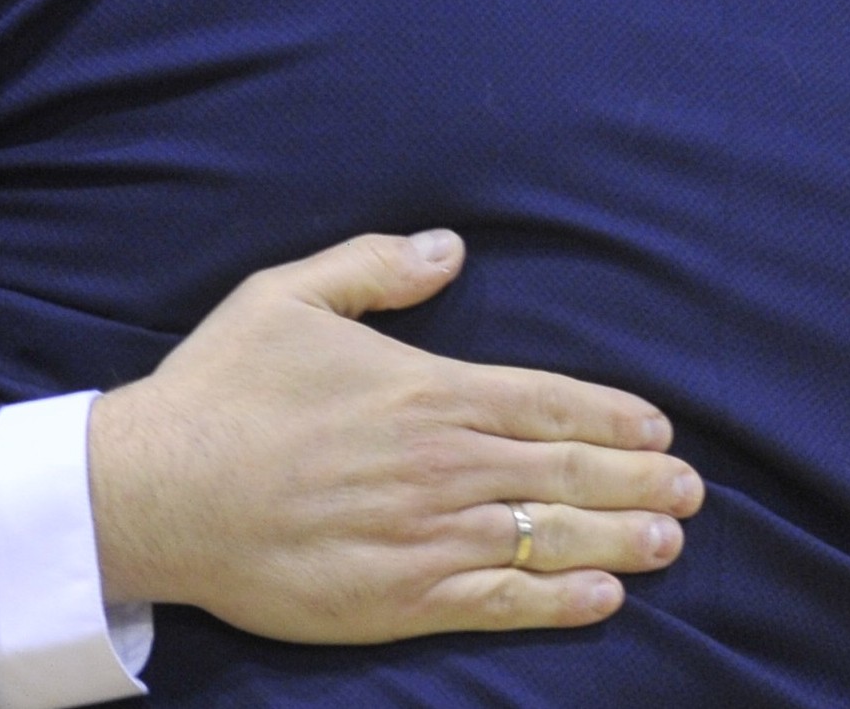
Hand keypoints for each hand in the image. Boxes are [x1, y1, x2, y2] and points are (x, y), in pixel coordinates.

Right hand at [86, 231, 700, 640]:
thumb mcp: (286, 295)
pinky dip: (556, 603)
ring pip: (544, 538)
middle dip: (636, 481)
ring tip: (668, 542)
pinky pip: (496, 602)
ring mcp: (421, 537)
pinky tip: (600, 600)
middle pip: (562, 472)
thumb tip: (449, 247)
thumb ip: (373, 267)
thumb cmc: (220, 388)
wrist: (156, 489)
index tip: (658, 429)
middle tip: (692, 493)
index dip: (611, 416)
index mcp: (422, 391)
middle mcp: (438, 465)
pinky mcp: (395, 598)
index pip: (544, 400)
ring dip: (616, 540)